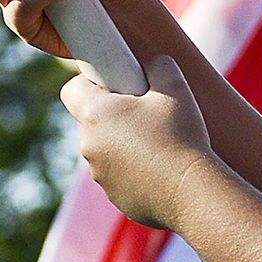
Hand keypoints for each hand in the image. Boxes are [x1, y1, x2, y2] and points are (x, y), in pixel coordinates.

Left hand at [63, 55, 215, 230]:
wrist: (190, 190)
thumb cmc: (180, 134)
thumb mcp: (175, 87)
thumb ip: (158, 65)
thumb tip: (153, 64)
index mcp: (96, 114)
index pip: (72, 90)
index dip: (91, 81)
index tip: (117, 83)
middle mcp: (89, 145)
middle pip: (91, 120)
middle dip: (114, 113)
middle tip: (146, 111)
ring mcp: (99, 174)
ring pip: (105, 147)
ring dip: (123, 141)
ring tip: (158, 140)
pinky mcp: (113, 196)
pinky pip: (117, 174)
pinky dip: (132, 168)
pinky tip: (160, 166)